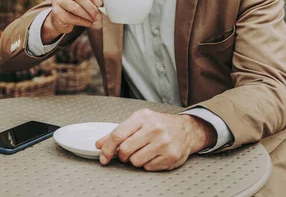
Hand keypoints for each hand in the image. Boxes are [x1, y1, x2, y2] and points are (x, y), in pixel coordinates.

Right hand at [41, 0, 102, 43]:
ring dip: (87, 15)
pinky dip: (83, 21)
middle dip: (91, 7)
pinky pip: (71, 18)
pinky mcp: (55, 11)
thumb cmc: (77, 4)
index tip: (100, 3)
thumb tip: (103, 4)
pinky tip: (89, 23)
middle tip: (98, 15)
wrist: (61, 16)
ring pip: (75, 8)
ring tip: (94, 19)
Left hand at [95, 109, 215, 170]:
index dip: (107, 148)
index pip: (118, 134)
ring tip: (143, 152)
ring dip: (135, 160)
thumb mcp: (139, 121)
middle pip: (125, 150)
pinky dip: (147, 164)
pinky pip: (148, 167)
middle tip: (126, 153)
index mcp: (143, 117)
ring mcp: (164, 143)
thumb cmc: (159, 125)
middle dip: (122, 155)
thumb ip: (118, 132)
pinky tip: (154, 155)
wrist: (186, 129)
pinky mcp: (171, 156)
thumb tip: (99, 144)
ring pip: (135, 161)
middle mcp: (154, 128)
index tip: (103, 156)